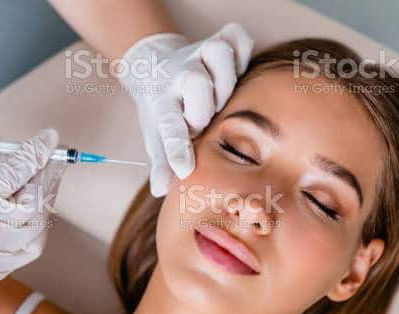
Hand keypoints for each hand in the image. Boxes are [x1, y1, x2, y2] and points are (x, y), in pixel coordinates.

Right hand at [0, 112, 66, 301]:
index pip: (13, 174)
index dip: (36, 152)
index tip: (51, 136)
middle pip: (33, 202)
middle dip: (49, 175)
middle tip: (57, 156)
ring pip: (38, 227)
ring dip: (47, 200)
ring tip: (48, 178)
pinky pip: (30, 249)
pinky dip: (39, 226)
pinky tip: (37, 208)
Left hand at [119, 23, 253, 196]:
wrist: (154, 67)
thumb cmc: (162, 110)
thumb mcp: (156, 136)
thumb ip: (161, 162)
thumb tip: (159, 190)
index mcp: (161, 103)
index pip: (168, 127)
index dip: (176, 148)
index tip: (183, 169)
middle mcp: (178, 75)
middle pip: (196, 83)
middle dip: (204, 108)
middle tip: (204, 122)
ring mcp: (197, 54)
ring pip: (218, 52)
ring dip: (226, 77)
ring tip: (223, 96)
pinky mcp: (218, 39)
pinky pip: (238, 37)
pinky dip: (244, 51)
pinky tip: (238, 71)